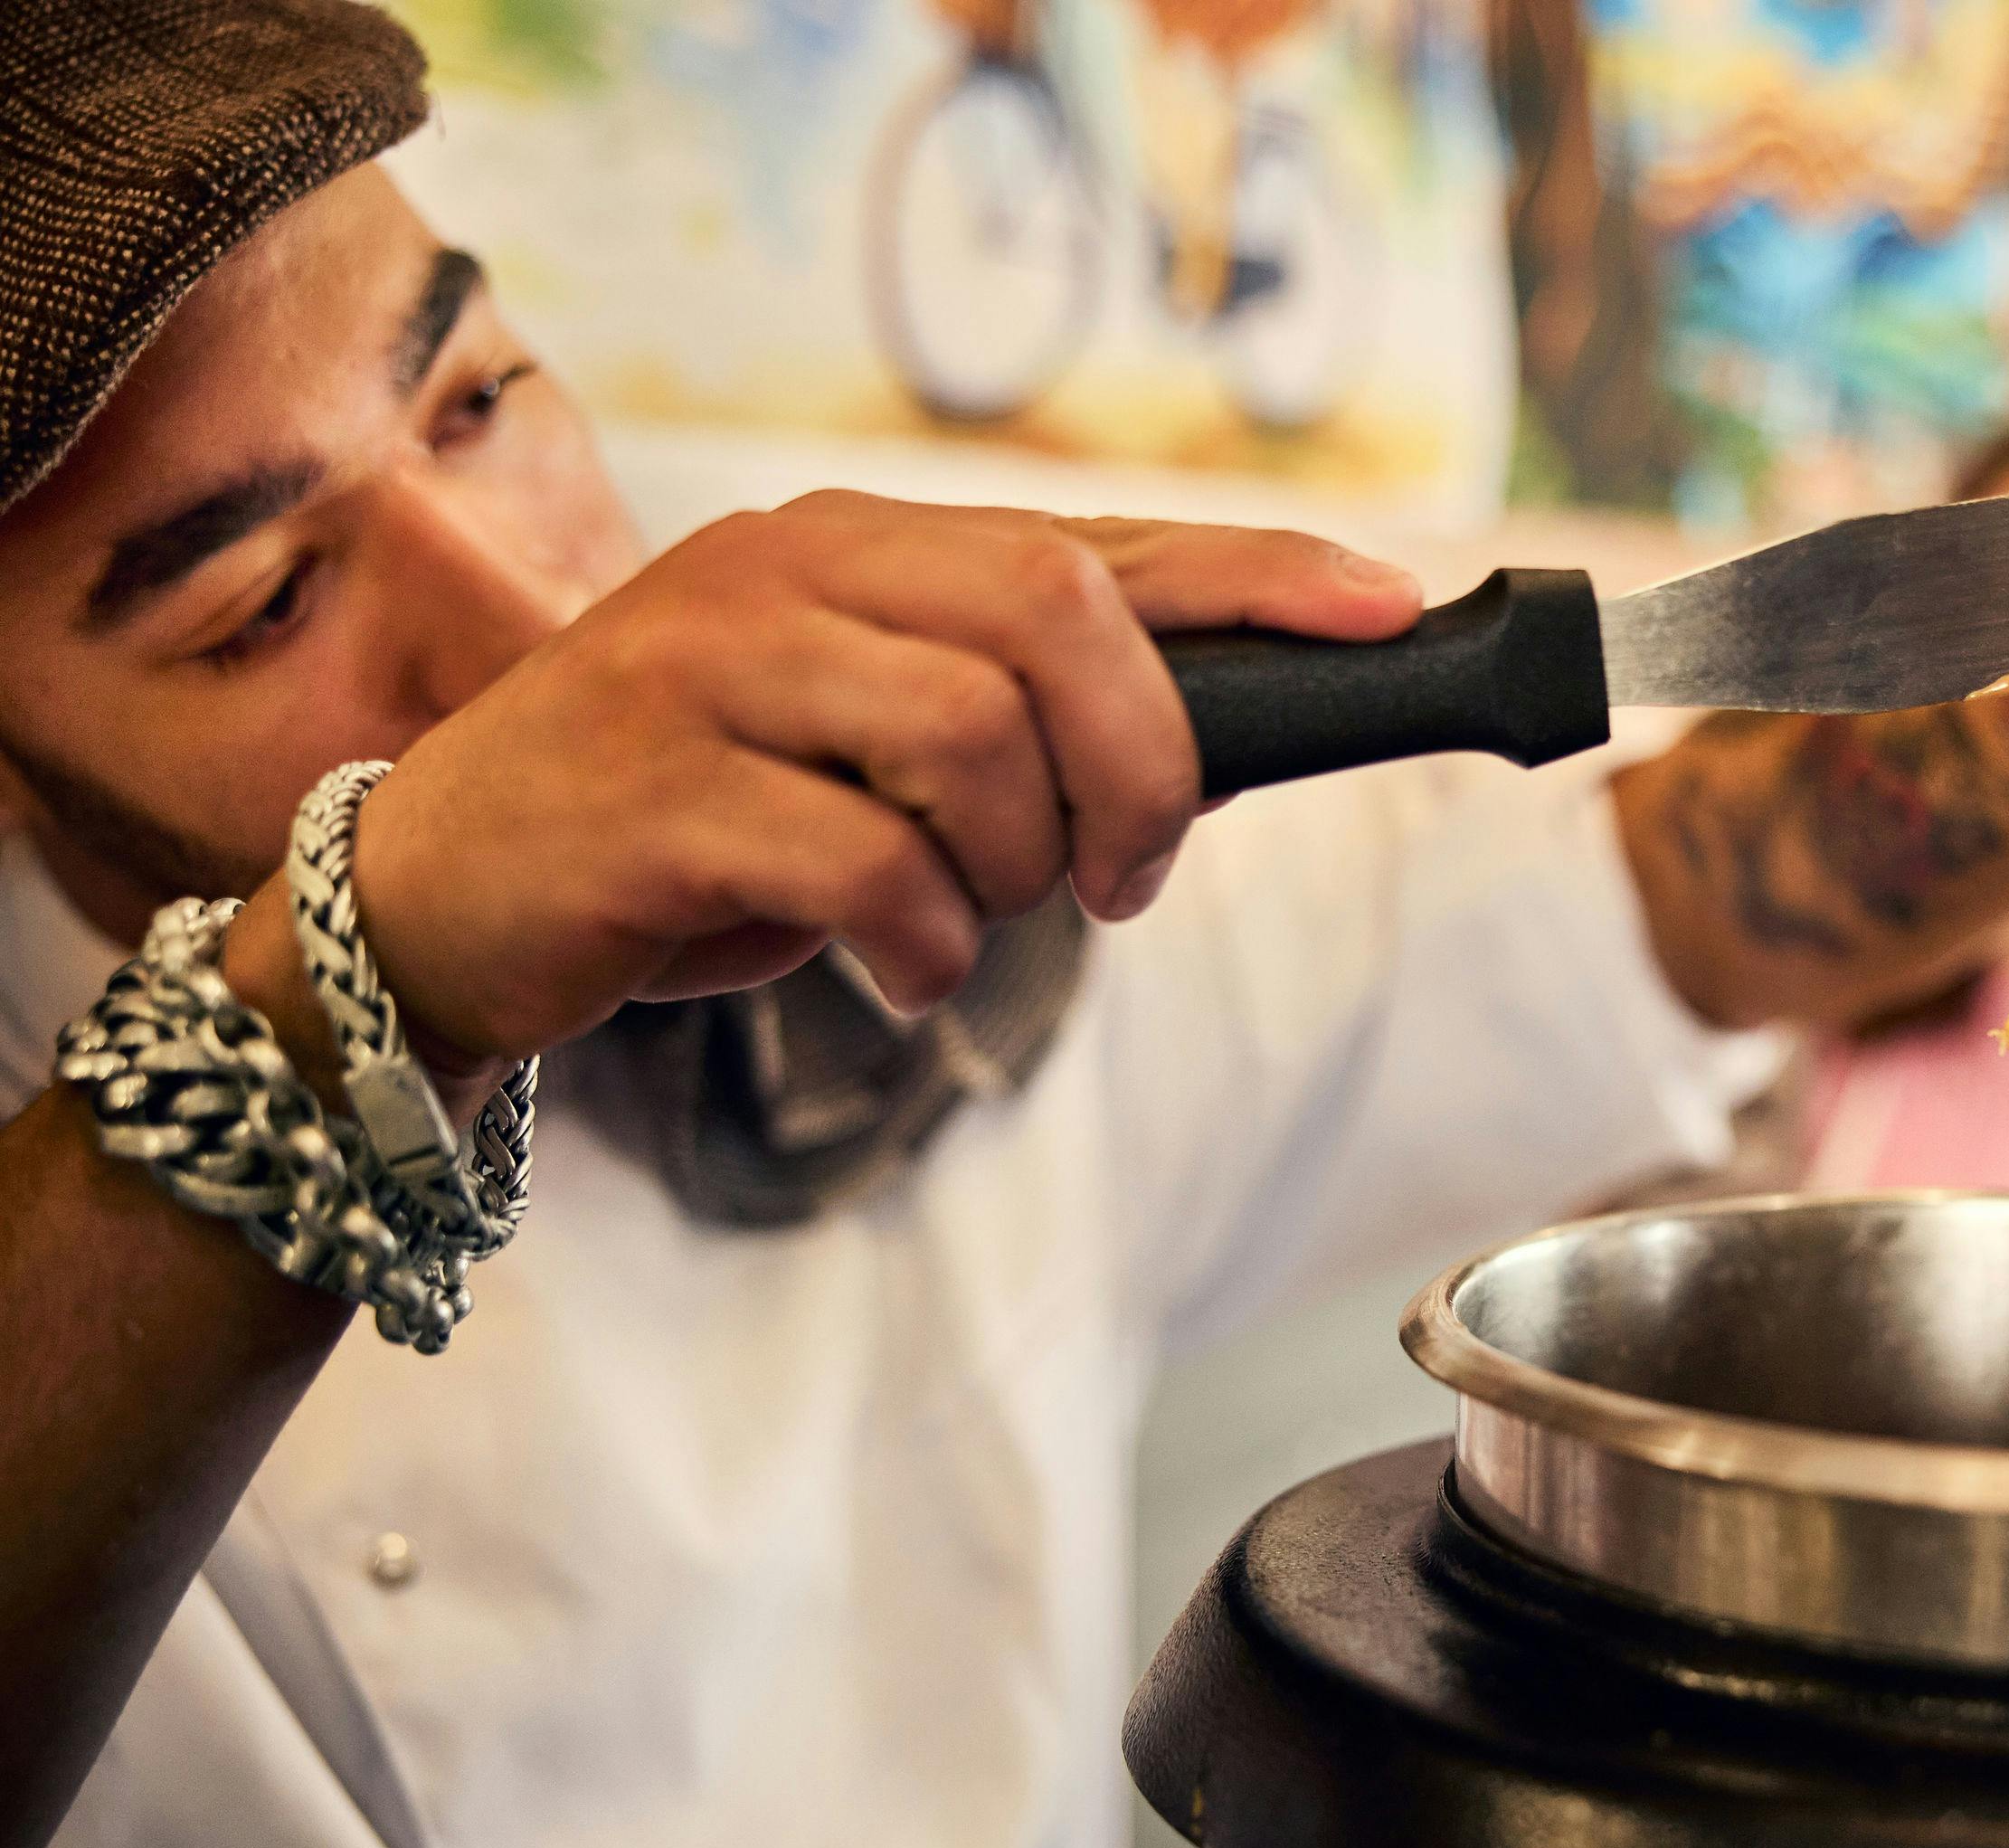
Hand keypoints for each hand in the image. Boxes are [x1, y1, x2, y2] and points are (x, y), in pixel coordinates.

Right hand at [334, 494, 1420, 1070]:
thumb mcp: (856, 750)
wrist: (443, 902)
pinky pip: (867, 861)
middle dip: (1141, 765)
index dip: (1258, 576)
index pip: (1098, 540)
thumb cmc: (693, 829)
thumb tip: (1205, 753)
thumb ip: (1002, 722)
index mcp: (854, 548)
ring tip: (967, 919)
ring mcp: (708, 665)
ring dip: (1018, 865)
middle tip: (1123, 875)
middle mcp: (787, 570)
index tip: (1387, 609)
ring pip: (973, 735)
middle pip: (1058, 615)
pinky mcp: (656, 786)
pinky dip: (922, 942)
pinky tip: (897, 968)